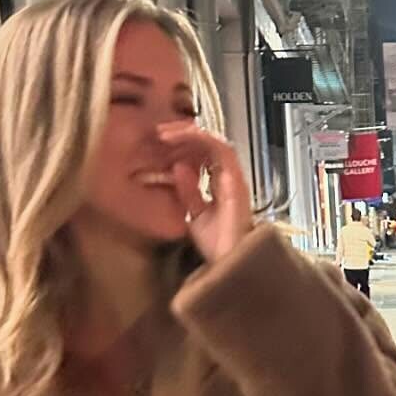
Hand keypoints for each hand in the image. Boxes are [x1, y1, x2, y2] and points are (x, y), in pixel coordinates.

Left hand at [155, 122, 252, 263]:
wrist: (229, 264)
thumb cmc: (218, 247)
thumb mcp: (194, 215)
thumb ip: (188, 191)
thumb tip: (178, 168)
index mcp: (223, 186)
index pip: (206, 155)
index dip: (186, 144)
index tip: (161, 142)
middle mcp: (231, 178)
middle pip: (210, 144)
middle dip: (184, 134)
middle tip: (160, 132)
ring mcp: (235, 178)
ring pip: (214, 141)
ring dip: (189, 133)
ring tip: (165, 133)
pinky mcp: (234, 179)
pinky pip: (219, 148)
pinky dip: (199, 139)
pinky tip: (179, 138)